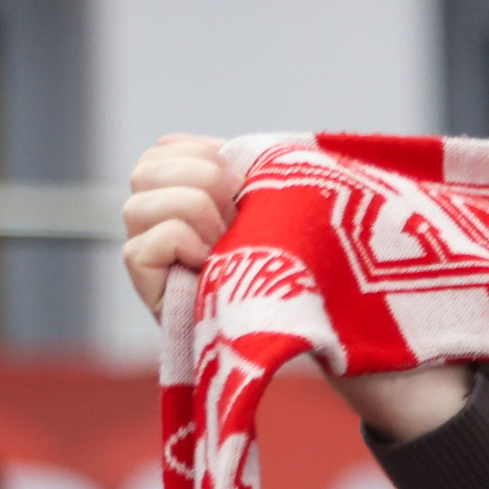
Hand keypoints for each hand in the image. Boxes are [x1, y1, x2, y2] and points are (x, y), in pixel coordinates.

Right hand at [121, 133, 472, 441]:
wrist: (351, 338)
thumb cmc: (328, 270)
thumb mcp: (293, 209)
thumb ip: (262, 175)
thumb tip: (248, 150)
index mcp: (199, 199)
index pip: (167, 150)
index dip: (205, 155)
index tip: (247, 183)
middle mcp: (170, 228)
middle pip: (146, 170)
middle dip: (199, 178)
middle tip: (240, 213)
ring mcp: (161, 263)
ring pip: (137, 204)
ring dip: (191, 210)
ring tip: (229, 240)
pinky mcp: (159, 298)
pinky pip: (138, 250)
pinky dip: (177, 243)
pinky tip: (211, 261)